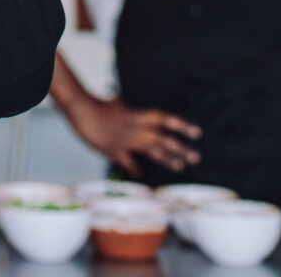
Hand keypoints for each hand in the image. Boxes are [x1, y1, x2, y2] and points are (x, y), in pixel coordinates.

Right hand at [60, 95, 200, 176]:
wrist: (82, 110)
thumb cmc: (102, 106)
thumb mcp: (123, 105)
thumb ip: (136, 113)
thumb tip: (148, 116)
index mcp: (140, 115)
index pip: (166, 119)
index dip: (182, 126)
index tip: (198, 133)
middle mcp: (137, 129)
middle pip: (163, 140)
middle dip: (180, 149)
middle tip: (196, 158)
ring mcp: (127, 141)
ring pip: (151, 152)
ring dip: (166, 159)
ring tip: (179, 167)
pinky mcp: (115, 151)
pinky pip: (129, 162)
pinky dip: (135, 169)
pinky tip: (141, 174)